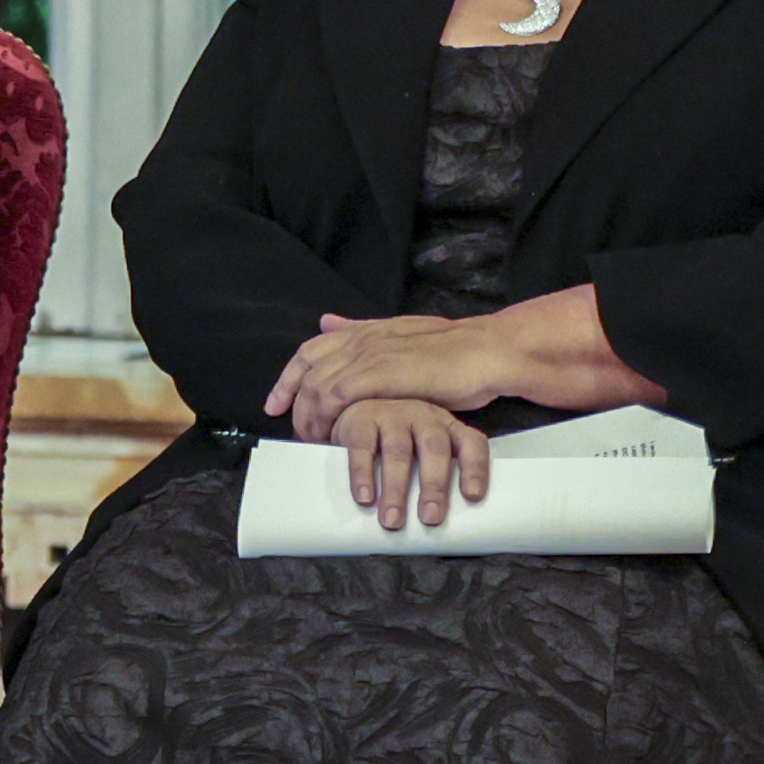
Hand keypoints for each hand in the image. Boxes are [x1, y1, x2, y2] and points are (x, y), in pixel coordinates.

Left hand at [269, 309, 503, 434]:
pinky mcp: (380, 373)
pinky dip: (325, 417)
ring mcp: (369, 353)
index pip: (308, 352)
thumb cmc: (452, 352)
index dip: (287, 380)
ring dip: (308, 417)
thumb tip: (327, 321)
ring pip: (316, 385)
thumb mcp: (400, 337)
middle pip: (306, 371)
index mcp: (364, 330)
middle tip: (297, 434)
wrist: (488, 352)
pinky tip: (330, 436)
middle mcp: (360, 338)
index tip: (275, 405)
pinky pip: (335, 396)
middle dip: (293, 405)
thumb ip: (362, 332)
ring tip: (313, 442)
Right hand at [332, 396, 491, 530]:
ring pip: (398, 451)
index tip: (473, 497)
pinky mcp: (361, 420)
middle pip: (434, 449)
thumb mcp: (423, 453)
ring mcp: (392, 416)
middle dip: (434, 486)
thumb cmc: (397, 445)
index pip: (471, 443)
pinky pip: (363, 448)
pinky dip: (363, 475)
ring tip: (392, 520)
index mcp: (448, 428)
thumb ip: (435, 477)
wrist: (354, 415)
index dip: (475, 468)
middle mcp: (424, 417)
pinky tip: (365, 498)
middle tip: (430, 518)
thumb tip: (440, 525)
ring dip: (396, 489)